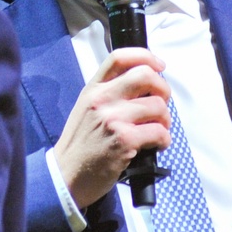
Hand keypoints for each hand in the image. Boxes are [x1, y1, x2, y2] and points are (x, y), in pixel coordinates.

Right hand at [53, 48, 170, 208]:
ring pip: (158, 105)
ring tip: (157, 129)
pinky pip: (159, 132)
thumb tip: (144, 84)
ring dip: (165, 119)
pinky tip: (157, 145)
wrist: (66, 176)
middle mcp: (102, 99)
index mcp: (93, 89)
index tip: (159, 66)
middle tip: (161, 103)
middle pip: (146, 75)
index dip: (146, 56)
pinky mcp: (124, 140)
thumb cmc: (80, 144)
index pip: (120, 57)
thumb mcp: (86, 109)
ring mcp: (113, 119)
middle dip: (163, 89)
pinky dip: (164, 139)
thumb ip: (109, 93)